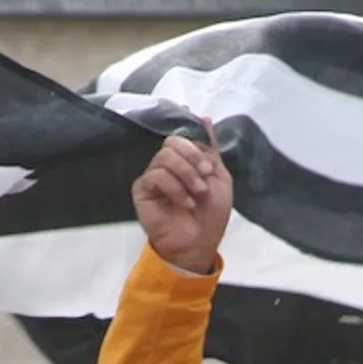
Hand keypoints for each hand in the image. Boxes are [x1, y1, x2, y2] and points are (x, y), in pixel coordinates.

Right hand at [132, 129, 231, 275]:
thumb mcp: (220, 179)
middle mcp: (167, 165)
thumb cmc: (210, 216)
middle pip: (172, 142)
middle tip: (204, 177)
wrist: (199, 244)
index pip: (185, 138)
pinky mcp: (143, 190)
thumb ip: (211, 150)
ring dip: (186, 174)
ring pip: (164, 157)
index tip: (210, 169)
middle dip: (192, 158)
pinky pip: (156, 176)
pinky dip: (174, 187)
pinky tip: (185, 203)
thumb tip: (206, 119)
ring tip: (197, 194)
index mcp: (185, 161)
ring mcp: (154, 176)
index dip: (197, 149)